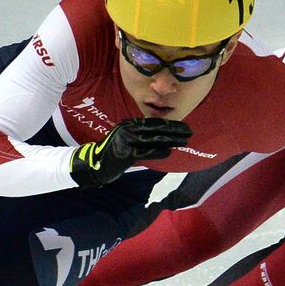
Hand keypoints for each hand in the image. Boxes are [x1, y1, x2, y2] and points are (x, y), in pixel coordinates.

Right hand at [69, 117, 191, 187]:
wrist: (94, 163)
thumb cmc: (113, 152)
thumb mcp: (127, 138)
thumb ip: (142, 135)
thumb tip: (165, 138)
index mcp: (130, 123)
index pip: (154, 122)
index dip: (171, 124)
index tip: (184, 126)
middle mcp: (128, 128)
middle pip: (156, 128)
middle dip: (175, 130)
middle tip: (190, 131)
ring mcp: (126, 140)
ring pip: (154, 139)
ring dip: (171, 140)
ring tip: (185, 141)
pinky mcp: (125, 153)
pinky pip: (145, 152)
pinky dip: (158, 152)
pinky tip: (169, 152)